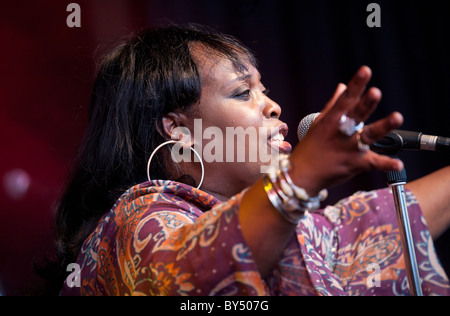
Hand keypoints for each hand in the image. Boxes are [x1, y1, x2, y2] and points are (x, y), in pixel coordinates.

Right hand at [289, 66, 403, 194]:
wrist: (302, 175)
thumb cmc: (310, 148)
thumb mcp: (318, 124)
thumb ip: (333, 105)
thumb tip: (342, 86)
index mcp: (331, 121)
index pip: (345, 99)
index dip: (356, 85)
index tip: (365, 71)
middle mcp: (340, 133)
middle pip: (356, 115)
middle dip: (366, 104)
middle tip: (376, 93)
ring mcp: (348, 149)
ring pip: (368, 136)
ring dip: (383, 126)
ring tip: (397, 117)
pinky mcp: (355, 164)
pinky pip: (373, 164)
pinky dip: (386, 165)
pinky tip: (399, 164)